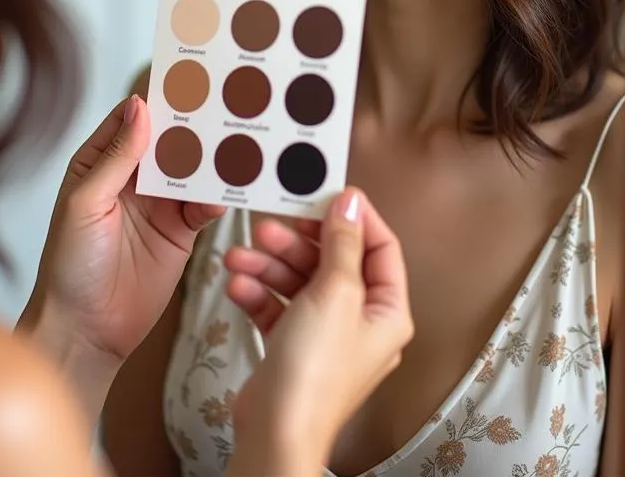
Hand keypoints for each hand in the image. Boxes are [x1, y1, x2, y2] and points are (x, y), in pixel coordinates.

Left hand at [22, 95, 223, 371]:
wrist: (86, 332)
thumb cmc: (68, 265)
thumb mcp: (85, 204)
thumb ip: (116, 157)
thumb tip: (141, 106)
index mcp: (100, 162)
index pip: (134, 119)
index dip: (159, 98)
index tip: (189, 76)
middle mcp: (132, 177)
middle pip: (170, 140)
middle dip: (194, 123)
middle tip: (225, 101)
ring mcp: (160, 204)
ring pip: (192, 168)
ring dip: (211, 156)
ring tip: (237, 137)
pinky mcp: (182, 231)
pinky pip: (205, 204)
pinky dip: (218, 195)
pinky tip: (228, 189)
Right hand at [223, 188, 413, 474]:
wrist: (275, 432)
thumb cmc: (315, 367)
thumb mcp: (335, 293)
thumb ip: (343, 243)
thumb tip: (352, 202)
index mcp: (387, 311)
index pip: (380, 248)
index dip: (355, 218)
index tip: (326, 192)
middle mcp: (361, 321)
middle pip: (332, 262)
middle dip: (297, 243)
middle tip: (267, 226)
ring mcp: (325, 335)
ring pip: (299, 282)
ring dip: (268, 266)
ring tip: (239, 256)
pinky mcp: (292, 347)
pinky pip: (278, 307)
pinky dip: (258, 293)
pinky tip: (236, 285)